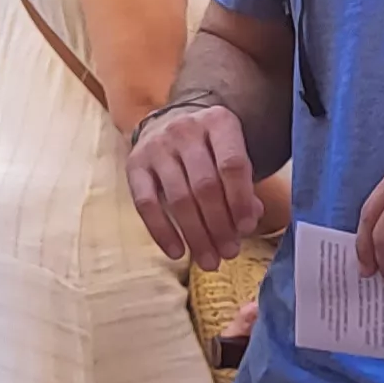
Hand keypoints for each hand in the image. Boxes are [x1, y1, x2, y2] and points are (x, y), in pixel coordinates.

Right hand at [127, 102, 260, 269]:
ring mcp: (157, 146)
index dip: (241, 201)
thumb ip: (244, 187)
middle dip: (220, 225)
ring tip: (209, 260)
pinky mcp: (134, 164)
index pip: (232, 165)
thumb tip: (249, 220)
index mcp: (218, 122)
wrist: (168, 125)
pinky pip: (146, 204)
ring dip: (196, 235)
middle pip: (205, 185)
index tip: (247, 229)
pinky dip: (162, 232)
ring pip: (179, 198)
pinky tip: (177, 253)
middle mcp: (185, 130)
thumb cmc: (209, 150)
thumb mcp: (232, 156)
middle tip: (229, 253)